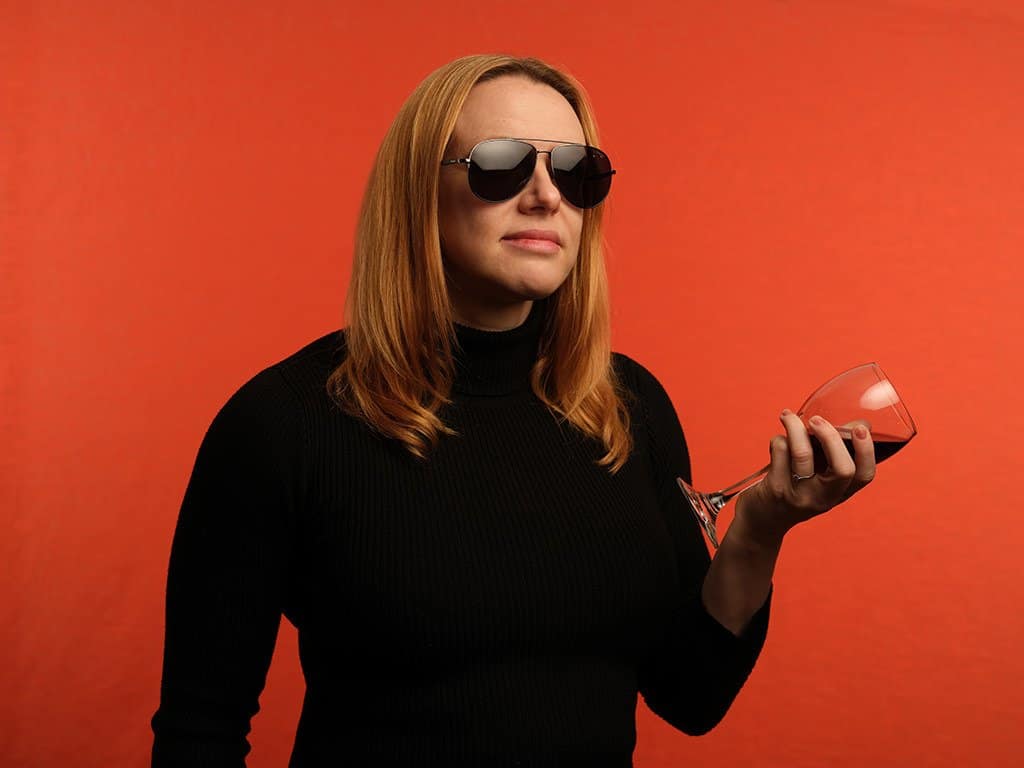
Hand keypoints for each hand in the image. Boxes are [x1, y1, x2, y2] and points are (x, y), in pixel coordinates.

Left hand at [733, 409, 876, 545]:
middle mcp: (823, 498)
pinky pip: (780, 451)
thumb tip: (860, 424)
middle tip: (817, 419)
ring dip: (795, 427)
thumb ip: (836, 453)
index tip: (860, 428)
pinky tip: (777, 442)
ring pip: (803, 454)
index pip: (864, 476)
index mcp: (839, 493)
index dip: (867, 451)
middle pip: (841, 468)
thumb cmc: (793, 489)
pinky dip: (778, 439)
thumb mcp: (819, 478)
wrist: (762, 520)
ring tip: (788, 416)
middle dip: (831, 437)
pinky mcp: (776, 489)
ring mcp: (799, 495)